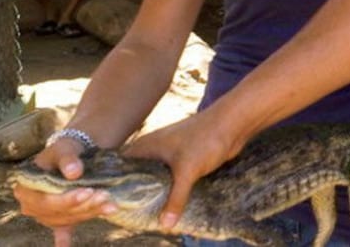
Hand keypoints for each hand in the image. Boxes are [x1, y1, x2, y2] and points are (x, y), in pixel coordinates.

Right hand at [11, 138, 116, 244]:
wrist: (71, 156)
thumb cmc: (63, 151)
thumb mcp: (64, 149)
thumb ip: (68, 159)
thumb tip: (74, 172)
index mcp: (26, 188)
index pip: (45, 200)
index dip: (66, 199)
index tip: (88, 192)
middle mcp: (31, 205)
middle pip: (57, 213)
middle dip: (83, 206)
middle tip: (104, 196)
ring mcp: (44, 215)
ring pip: (67, 219)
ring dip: (89, 213)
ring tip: (110, 204)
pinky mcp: (57, 219)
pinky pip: (62, 231)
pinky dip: (64, 240)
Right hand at [121, 112, 240, 231]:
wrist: (231, 125)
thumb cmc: (204, 139)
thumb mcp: (187, 171)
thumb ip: (175, 198)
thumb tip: (165, 224)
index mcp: (145, 146)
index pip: (121, 168)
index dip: (118, 185)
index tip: (118, 204)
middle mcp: (153, 149)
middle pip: (138, 175)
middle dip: (137, 193)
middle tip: (135, 214)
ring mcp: (168, 153)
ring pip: (155, 176)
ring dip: (155, 191)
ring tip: (150, 212)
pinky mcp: (183, 158)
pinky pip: (170, 177)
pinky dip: (169, 188)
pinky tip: (170, 202)